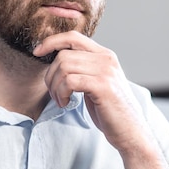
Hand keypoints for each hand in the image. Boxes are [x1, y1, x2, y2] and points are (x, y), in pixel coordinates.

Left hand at [33, 31, 149, 152]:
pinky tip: (66, 103)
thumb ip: (83, 68)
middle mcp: (106, 58)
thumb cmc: (110, 110)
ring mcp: (105, 71)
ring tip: (61, 100)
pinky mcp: (102, 86)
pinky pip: (69, 81)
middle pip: (64, 55)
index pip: (73, 37)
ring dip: (55, 87)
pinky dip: (61, 93)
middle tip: (55, 94)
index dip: (52, 41)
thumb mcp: (97, 82)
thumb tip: (57, 60)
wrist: (130, 131)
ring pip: (64, 67)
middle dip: (50, 75)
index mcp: (104, 55)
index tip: (37, 52)